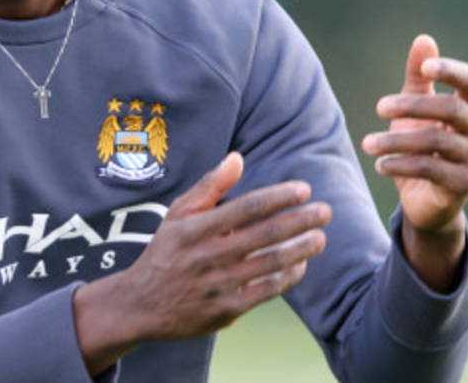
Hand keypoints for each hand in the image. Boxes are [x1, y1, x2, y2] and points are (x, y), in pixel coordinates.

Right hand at [74, 152, 330, 374]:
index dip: (280, 196)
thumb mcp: (177, 215)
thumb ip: (209, 187)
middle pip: (266, 233)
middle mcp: (209, 255)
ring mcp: (219, 284)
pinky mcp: (227, 310)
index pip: (248, 207)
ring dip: (302, 248)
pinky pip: (267, 290)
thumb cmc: (165, 252)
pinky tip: (300, 264)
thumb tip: (237, 158)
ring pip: (271, 262)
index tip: (304, 189)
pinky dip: (288, 276)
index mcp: (196, 228)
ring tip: (320, 237)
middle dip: (301, 220)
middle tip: (325, 211)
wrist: (142, 305)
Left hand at [361, 34, 467, 289]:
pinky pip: (430, 169)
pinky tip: (379, 164)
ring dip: (395, 140)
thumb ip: (419, 76)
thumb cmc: (421, 144)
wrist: (423, 197)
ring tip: (366, 143)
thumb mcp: (416, 108)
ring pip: (437, 141)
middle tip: (379, 106)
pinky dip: (400, 164)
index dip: (451, 71)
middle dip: (411, 105)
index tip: (424, 68)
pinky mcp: (465, 185)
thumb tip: (424, 39)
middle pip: (451, 108)